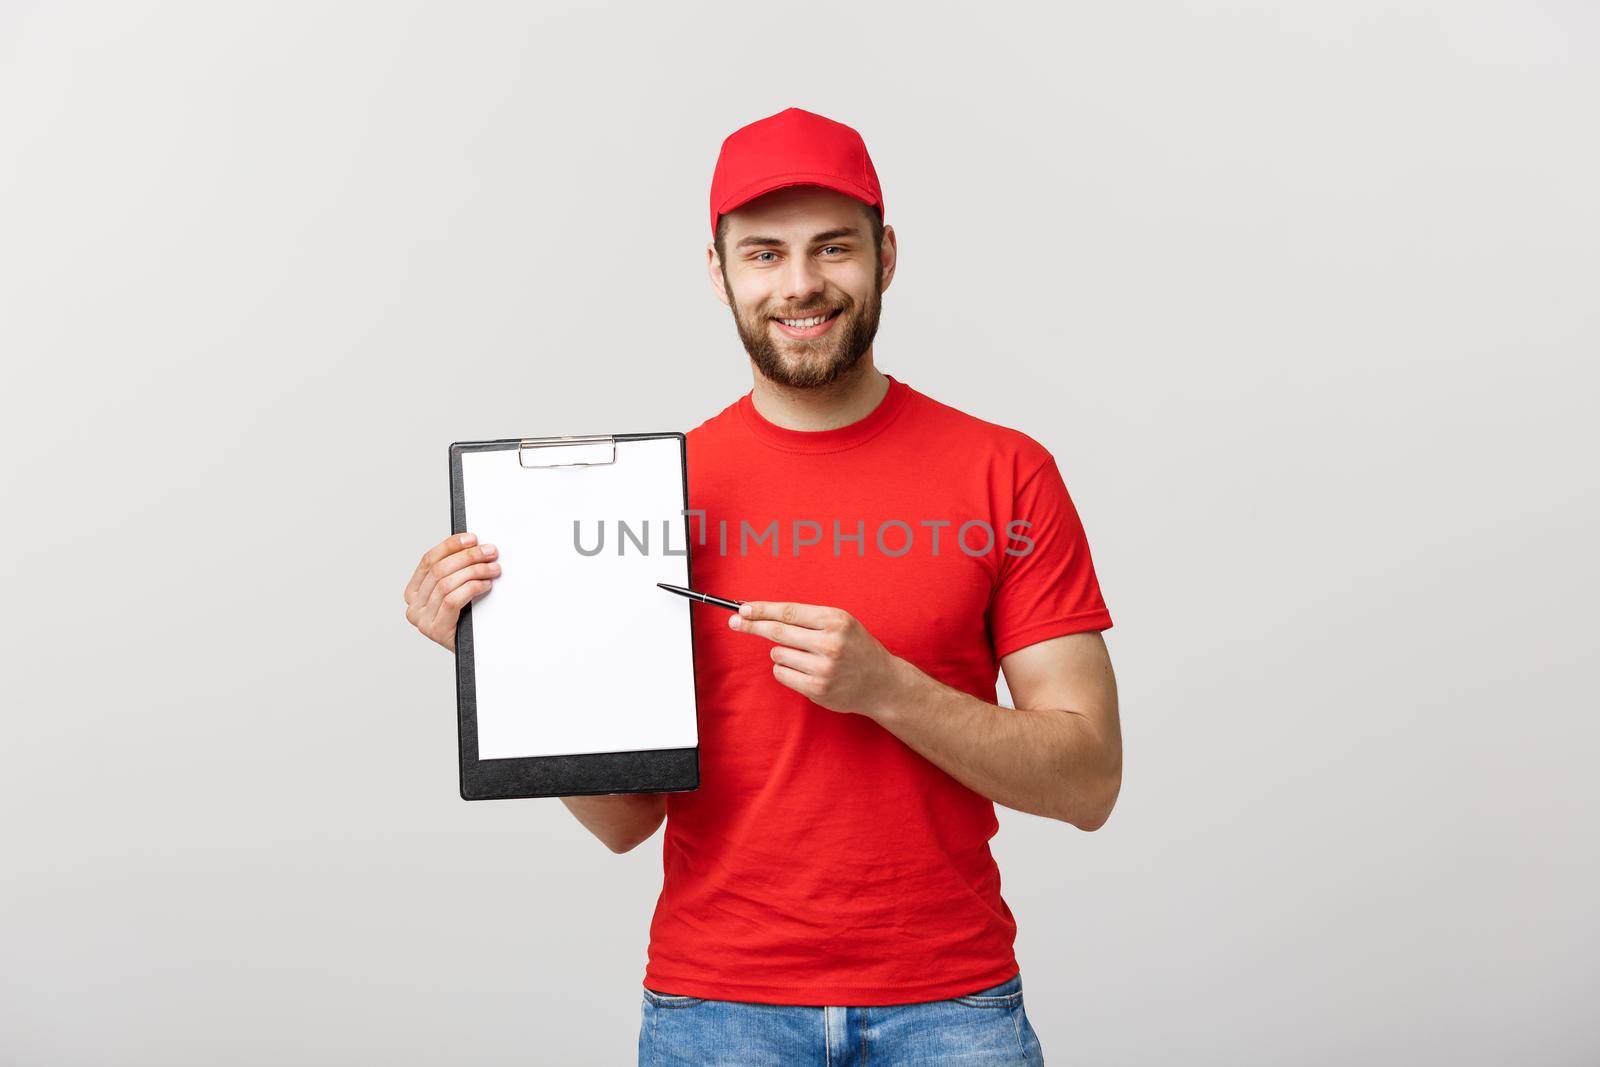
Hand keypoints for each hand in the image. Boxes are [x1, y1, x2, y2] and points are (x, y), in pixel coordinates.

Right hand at [404, 532, 500, 650]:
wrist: (473, 656)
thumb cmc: (466, 620)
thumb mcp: (457, 592)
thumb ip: (456, 572)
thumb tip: (474, 545)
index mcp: (414, 592)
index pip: (429, 560)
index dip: (450, 546)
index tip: (472, 538)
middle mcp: (414, 605)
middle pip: (440, 570)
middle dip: (468, 557)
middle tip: (490, 552)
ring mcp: (422, 619)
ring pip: (447, 583)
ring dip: (474, 571)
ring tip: (493, 569)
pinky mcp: (436, 630)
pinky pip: (453, 600)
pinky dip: (472, 587)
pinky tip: (486, 584)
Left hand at [728, 601, 911, 718]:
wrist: (881, 682)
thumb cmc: (856, 647)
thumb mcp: (841, 623)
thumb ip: (807, 618)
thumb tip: (763, 614)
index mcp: (835, 620)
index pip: (788, 612)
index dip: (762, 609)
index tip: (743, 608)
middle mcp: (830, 643)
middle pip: (778, 632)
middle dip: (753, 625)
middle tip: (735, 622)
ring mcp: (823, 668)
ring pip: (778, 654)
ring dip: (781, 652)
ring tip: (803, 655)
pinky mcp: (817, 688)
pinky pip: (782, 674)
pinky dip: (785, 669)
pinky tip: (803, 669)